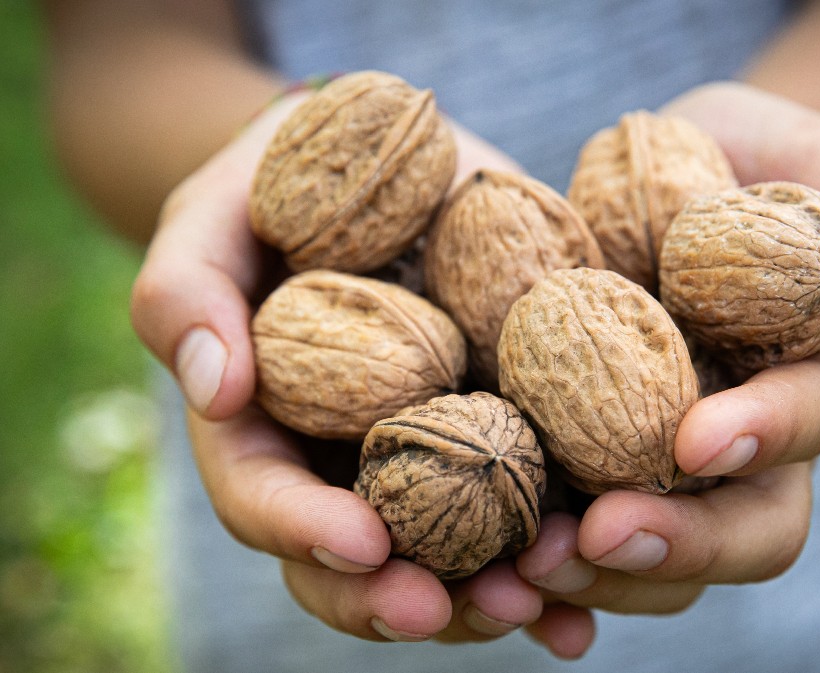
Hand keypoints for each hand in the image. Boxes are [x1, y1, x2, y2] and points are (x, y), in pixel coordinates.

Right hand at [129, 91, 567, 646]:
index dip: (307, 531)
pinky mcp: (497, 434)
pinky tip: (590, 603)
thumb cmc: (275, 190)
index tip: (363, 543)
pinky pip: (524, 511)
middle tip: (455, 611)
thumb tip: (217, 388)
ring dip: (488, 596)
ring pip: (445, 556)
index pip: (268, 498)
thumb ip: (187, 294)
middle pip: (359, 560)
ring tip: (544, 602)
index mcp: (266, 429)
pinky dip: (555, 563)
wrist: (375, 168)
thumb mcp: (213, 219)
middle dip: (399, 596)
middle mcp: (344, 463)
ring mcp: (425, 457)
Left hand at [517, 81, 819, 637]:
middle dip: (683, 541)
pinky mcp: (590, 464)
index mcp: (806, 374)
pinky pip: (581, 539)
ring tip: (528, 565)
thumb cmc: (744, 158)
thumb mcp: (807, 158)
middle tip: (600, 538)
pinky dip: (548, 571)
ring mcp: (667, 464)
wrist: (665, 173)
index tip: (697, 441)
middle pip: (747, 527)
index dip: (764, 436)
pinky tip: (500, 580)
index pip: (804, 423)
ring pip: (666, 557)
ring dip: (604, 575)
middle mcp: (747, 441)